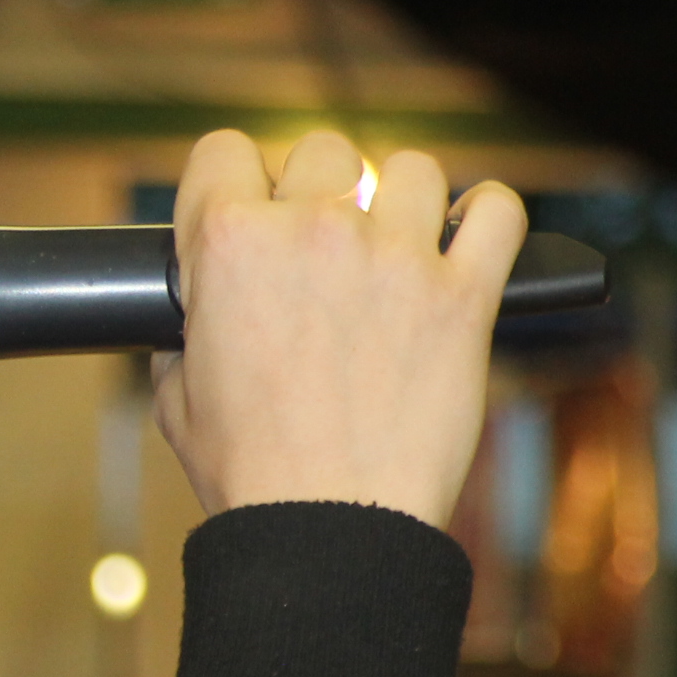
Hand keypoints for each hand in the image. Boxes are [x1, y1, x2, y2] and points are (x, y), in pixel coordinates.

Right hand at [154, 130, 525, 525]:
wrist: (328, 527)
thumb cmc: (250, 471)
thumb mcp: (177, 393)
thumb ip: (187, 334)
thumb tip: (199, 325)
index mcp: (227, 245)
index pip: (224, 152)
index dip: (234, 185)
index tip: (250, 217)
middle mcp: (311, 232)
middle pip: (323, 149)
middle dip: (320, 189)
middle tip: (322, 246)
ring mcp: (395, 258)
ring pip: (413, 169)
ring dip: (404, 200)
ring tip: (398, 244)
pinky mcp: (462, 296)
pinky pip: (499, 212)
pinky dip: (488, 216)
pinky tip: (468, 239)